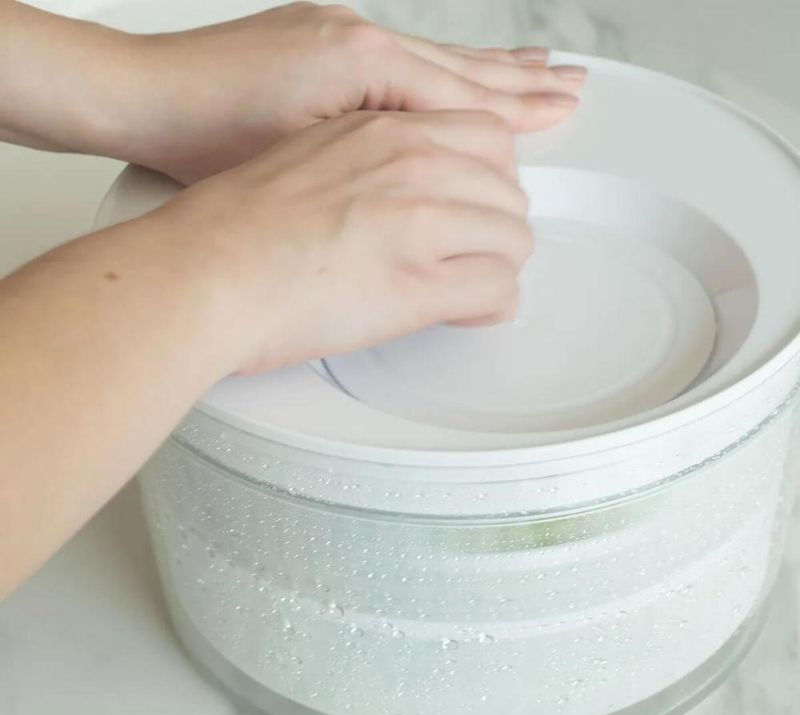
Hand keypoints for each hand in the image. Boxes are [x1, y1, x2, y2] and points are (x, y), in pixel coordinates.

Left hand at [115, 2, 584, 182]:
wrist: (142, 96)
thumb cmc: (206, 135)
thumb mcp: (307, 161)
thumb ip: (380, 163)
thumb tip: (437, 184)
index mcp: (365, 65)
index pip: (462, 95)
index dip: (515, 114)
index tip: (558, 114)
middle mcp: (359, 38)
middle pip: (461, 68)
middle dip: (520, 80)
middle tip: (567, 83)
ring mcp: (339, 35)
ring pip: (436, 59)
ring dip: (489, 69)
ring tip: (532, 68)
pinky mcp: (320, 43)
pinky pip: (403, 59)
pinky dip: (441, 69)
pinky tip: (453, 73)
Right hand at [152, 110, 532, 372]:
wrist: (200, 273)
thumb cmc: (229, 228)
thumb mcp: (306, 158)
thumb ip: (365, 167)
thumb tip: (390, 199)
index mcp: (382, 129)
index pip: (484, 135)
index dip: (488, 179)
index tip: (479, 205)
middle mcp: (410, 163)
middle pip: (508, 186)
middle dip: (495, 225)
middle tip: (473, 253)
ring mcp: (418, 220)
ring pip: (513, 236)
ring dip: (498, 265)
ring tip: (469, 287)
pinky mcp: (417, 282)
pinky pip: (498, 289)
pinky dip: (493, 305)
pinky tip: (468, 311)